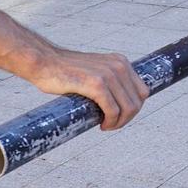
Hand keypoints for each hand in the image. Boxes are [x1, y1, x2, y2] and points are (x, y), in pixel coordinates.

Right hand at [33, 46, 148, 130]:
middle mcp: (118, 65)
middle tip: (111, 124)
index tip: (118, 115)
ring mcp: (108, 74)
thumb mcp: (96, 70)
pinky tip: (101, 124)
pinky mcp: (97, 84)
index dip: (133, 108)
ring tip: (106, 125)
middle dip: (127, 118)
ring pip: (128, 108)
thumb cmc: (67, 71)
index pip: (142, 91)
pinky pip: (113, 110)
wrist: (45, 63)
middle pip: (138, 102)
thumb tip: (124, 102)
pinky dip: (110, 122)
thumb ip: (110, 80)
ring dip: (119, 122)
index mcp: (120, 61)